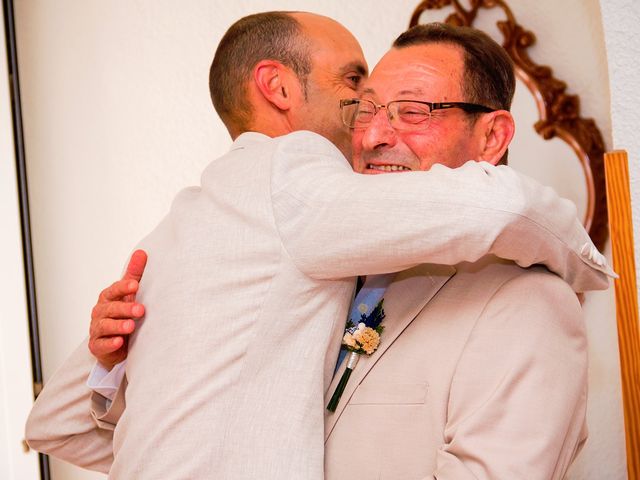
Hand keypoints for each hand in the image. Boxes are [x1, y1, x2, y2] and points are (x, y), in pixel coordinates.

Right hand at [89, 250, 146, 368]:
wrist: (116, 341)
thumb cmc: (123, 313)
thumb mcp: (130, 293)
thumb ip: (134, 274)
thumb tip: (141, 252)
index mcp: (108, 297)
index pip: (115, 290)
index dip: (124, 287)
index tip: (136, 285)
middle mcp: (100, 311)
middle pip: (111, 308)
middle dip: (125, 309)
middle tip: (140, 310)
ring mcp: (97, 329)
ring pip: (105, 326)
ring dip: (118, 326)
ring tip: (130, 327)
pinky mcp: (97, 345)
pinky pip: (101, 344)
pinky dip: (109, 343)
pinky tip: (118, 342)